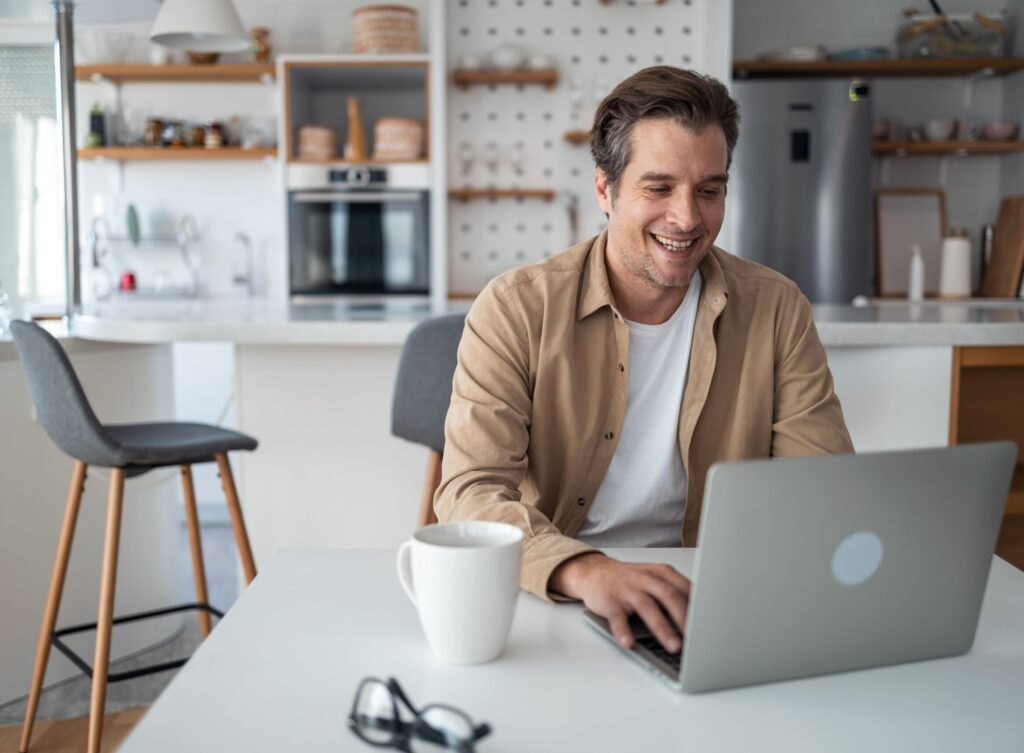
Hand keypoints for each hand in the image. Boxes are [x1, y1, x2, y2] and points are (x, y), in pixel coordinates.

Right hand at [549, 553, 690, 651]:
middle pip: (668, 595)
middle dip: (684, 617)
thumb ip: (675, 595)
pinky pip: (617, 617)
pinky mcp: (609, 601)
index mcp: (660, 573)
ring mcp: (626, 589)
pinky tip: (629, 642)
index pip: (684, 588)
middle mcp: (645, 578)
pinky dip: (623, 631)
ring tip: (673, 646)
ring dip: (662, 628)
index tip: (710, 624)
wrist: (594, 572)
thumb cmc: (631, 581)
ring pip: (647, 607)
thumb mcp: (655, 580)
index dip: (698, 606)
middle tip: (697, 638)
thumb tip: (701, 620)